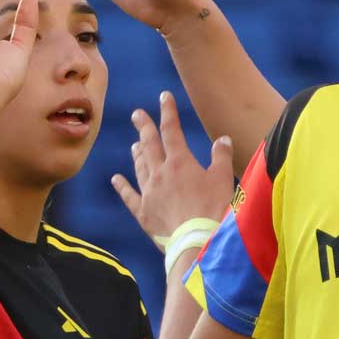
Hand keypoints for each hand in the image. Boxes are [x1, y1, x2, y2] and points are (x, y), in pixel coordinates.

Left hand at [111, 91, 234, 242]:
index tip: (164, 96)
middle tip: (137, 114)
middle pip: (149, 144)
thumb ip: (221, 156)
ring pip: (139, 167)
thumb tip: (222, 139)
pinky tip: (115, 179)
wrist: (196, 242)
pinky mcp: (143, 212)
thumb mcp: (223, 179)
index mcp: (180, 162)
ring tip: (134, 143)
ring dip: (137, 153)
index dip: (167, 111)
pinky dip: (122, 186)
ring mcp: (148, 193)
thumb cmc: (213, 209)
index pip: (171, 130)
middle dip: (144, 126)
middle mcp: (160, 173)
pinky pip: (129, 195)